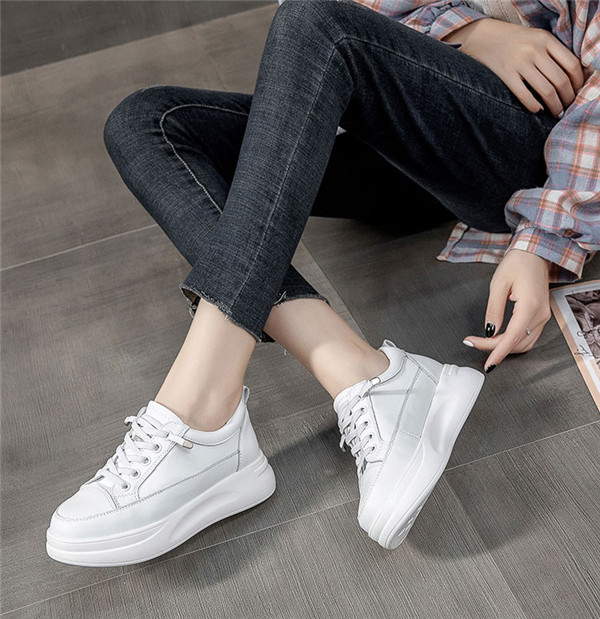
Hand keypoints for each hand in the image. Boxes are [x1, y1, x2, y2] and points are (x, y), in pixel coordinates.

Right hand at [443, 18, 584, 116]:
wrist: (485, 38)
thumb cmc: (515, 42)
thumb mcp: (537, 39)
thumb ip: (553, 53)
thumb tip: (569, 79)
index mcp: (546, 40)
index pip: (571, 64)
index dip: (577, 82)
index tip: (576, 92)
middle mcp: (535, 50)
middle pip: (560, 80)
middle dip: (567, 98)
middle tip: (566, 107)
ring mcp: (520, 63)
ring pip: (546, 90)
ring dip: (554, 105)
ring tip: (555, 112)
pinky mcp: (506, 75)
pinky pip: (525, 95)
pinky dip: (534, 106)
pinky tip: (537, 110)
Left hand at [463, 249, 551, 371]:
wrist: (535, 253)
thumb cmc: (518, 263)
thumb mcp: (498, 285)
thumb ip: (493, 310)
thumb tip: (489, 331)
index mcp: (530, 306)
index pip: (512, 338)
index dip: (497, 352)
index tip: (487, 364)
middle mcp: (541, 314)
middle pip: (517, 343)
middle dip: (495, 348)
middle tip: (473, 343)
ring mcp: (544, 316)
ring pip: (524, 343)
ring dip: (504, 347)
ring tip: (482, 342)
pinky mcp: (541, 315)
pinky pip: (528, 336)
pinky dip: (512, 341)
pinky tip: (498, 338)